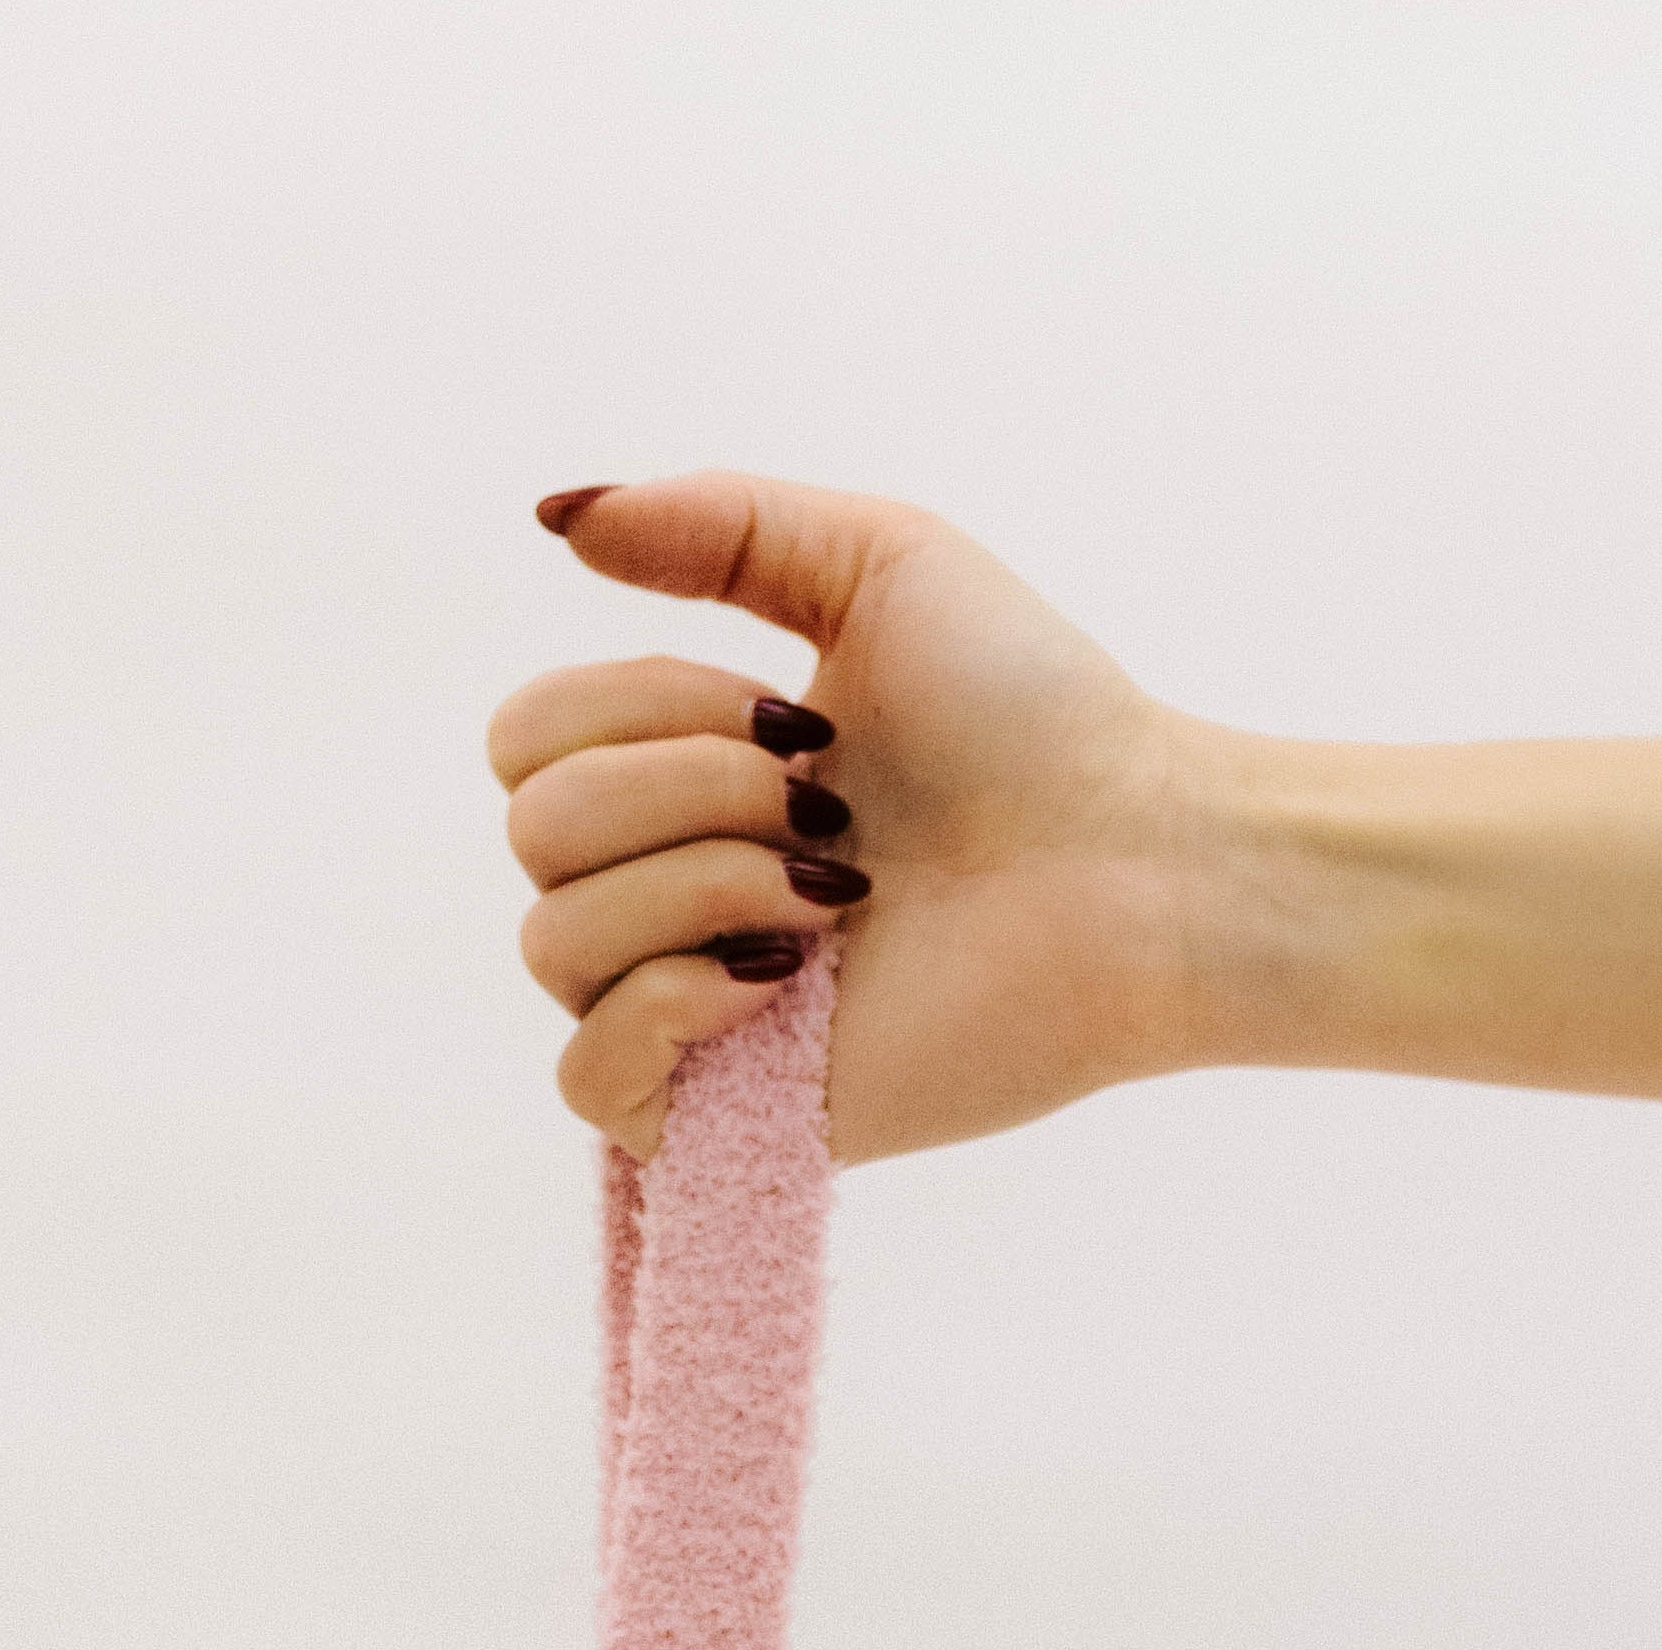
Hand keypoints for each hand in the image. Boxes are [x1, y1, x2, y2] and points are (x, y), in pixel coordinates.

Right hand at [490, 473, 1217, 1162]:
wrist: (1131, 867)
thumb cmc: (1033, 718)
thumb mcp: (873, 562)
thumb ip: (714, 520)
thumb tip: (557, 514)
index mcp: (683, 779)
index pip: (530, 738)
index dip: (640, 705)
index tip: (794, 722)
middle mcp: (670, 894)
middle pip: (536, 827)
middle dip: (686, 789)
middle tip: (830, 806)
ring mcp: (689, 1014)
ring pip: (556, 938)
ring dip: (705, 882)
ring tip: (838, 892)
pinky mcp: (721, 1124)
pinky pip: (586, 1076)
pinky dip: (667, 1006)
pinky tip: (779, 981)